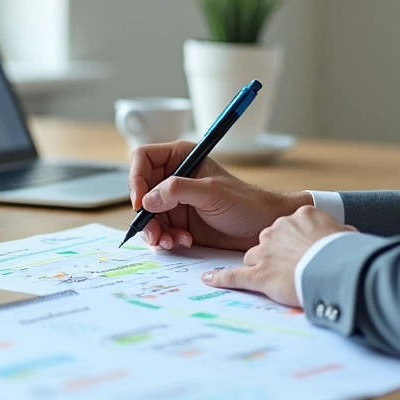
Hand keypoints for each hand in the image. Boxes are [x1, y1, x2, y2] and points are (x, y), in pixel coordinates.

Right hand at [128, 141, 311, 251]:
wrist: (262, 227)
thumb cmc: (245, 202)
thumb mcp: (211, 192)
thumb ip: (178, 191)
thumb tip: (147, 199)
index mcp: (180, 158)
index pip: (143, 159)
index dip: (137, 178)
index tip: (141, 202)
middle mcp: (174, 177)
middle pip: (140, 191)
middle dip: (144, 214)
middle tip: (154, 232)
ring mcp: (175, 201)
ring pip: (147, 214)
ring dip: (155, 231)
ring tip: (171, 240)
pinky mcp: (179, 222)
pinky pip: (159, 230)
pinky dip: (165, 239)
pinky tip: (182, 242)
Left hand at [201, 205, 356, 305]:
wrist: (337, 268)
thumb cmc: (345, 251)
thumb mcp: (344, 232)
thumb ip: (335, 231)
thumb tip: (344, 236)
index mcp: (298, 216)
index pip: (287, 227)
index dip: (293, 241)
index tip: (300, 249)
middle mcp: (276, 230)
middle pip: (267, 241)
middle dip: (275, 254)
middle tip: (291, 265)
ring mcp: (265, 252)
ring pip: (253, 257)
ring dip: (261, 267)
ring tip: (276, 278)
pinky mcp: (258, 274)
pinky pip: (234, 275)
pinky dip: (221, 278)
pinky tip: (210, 279)